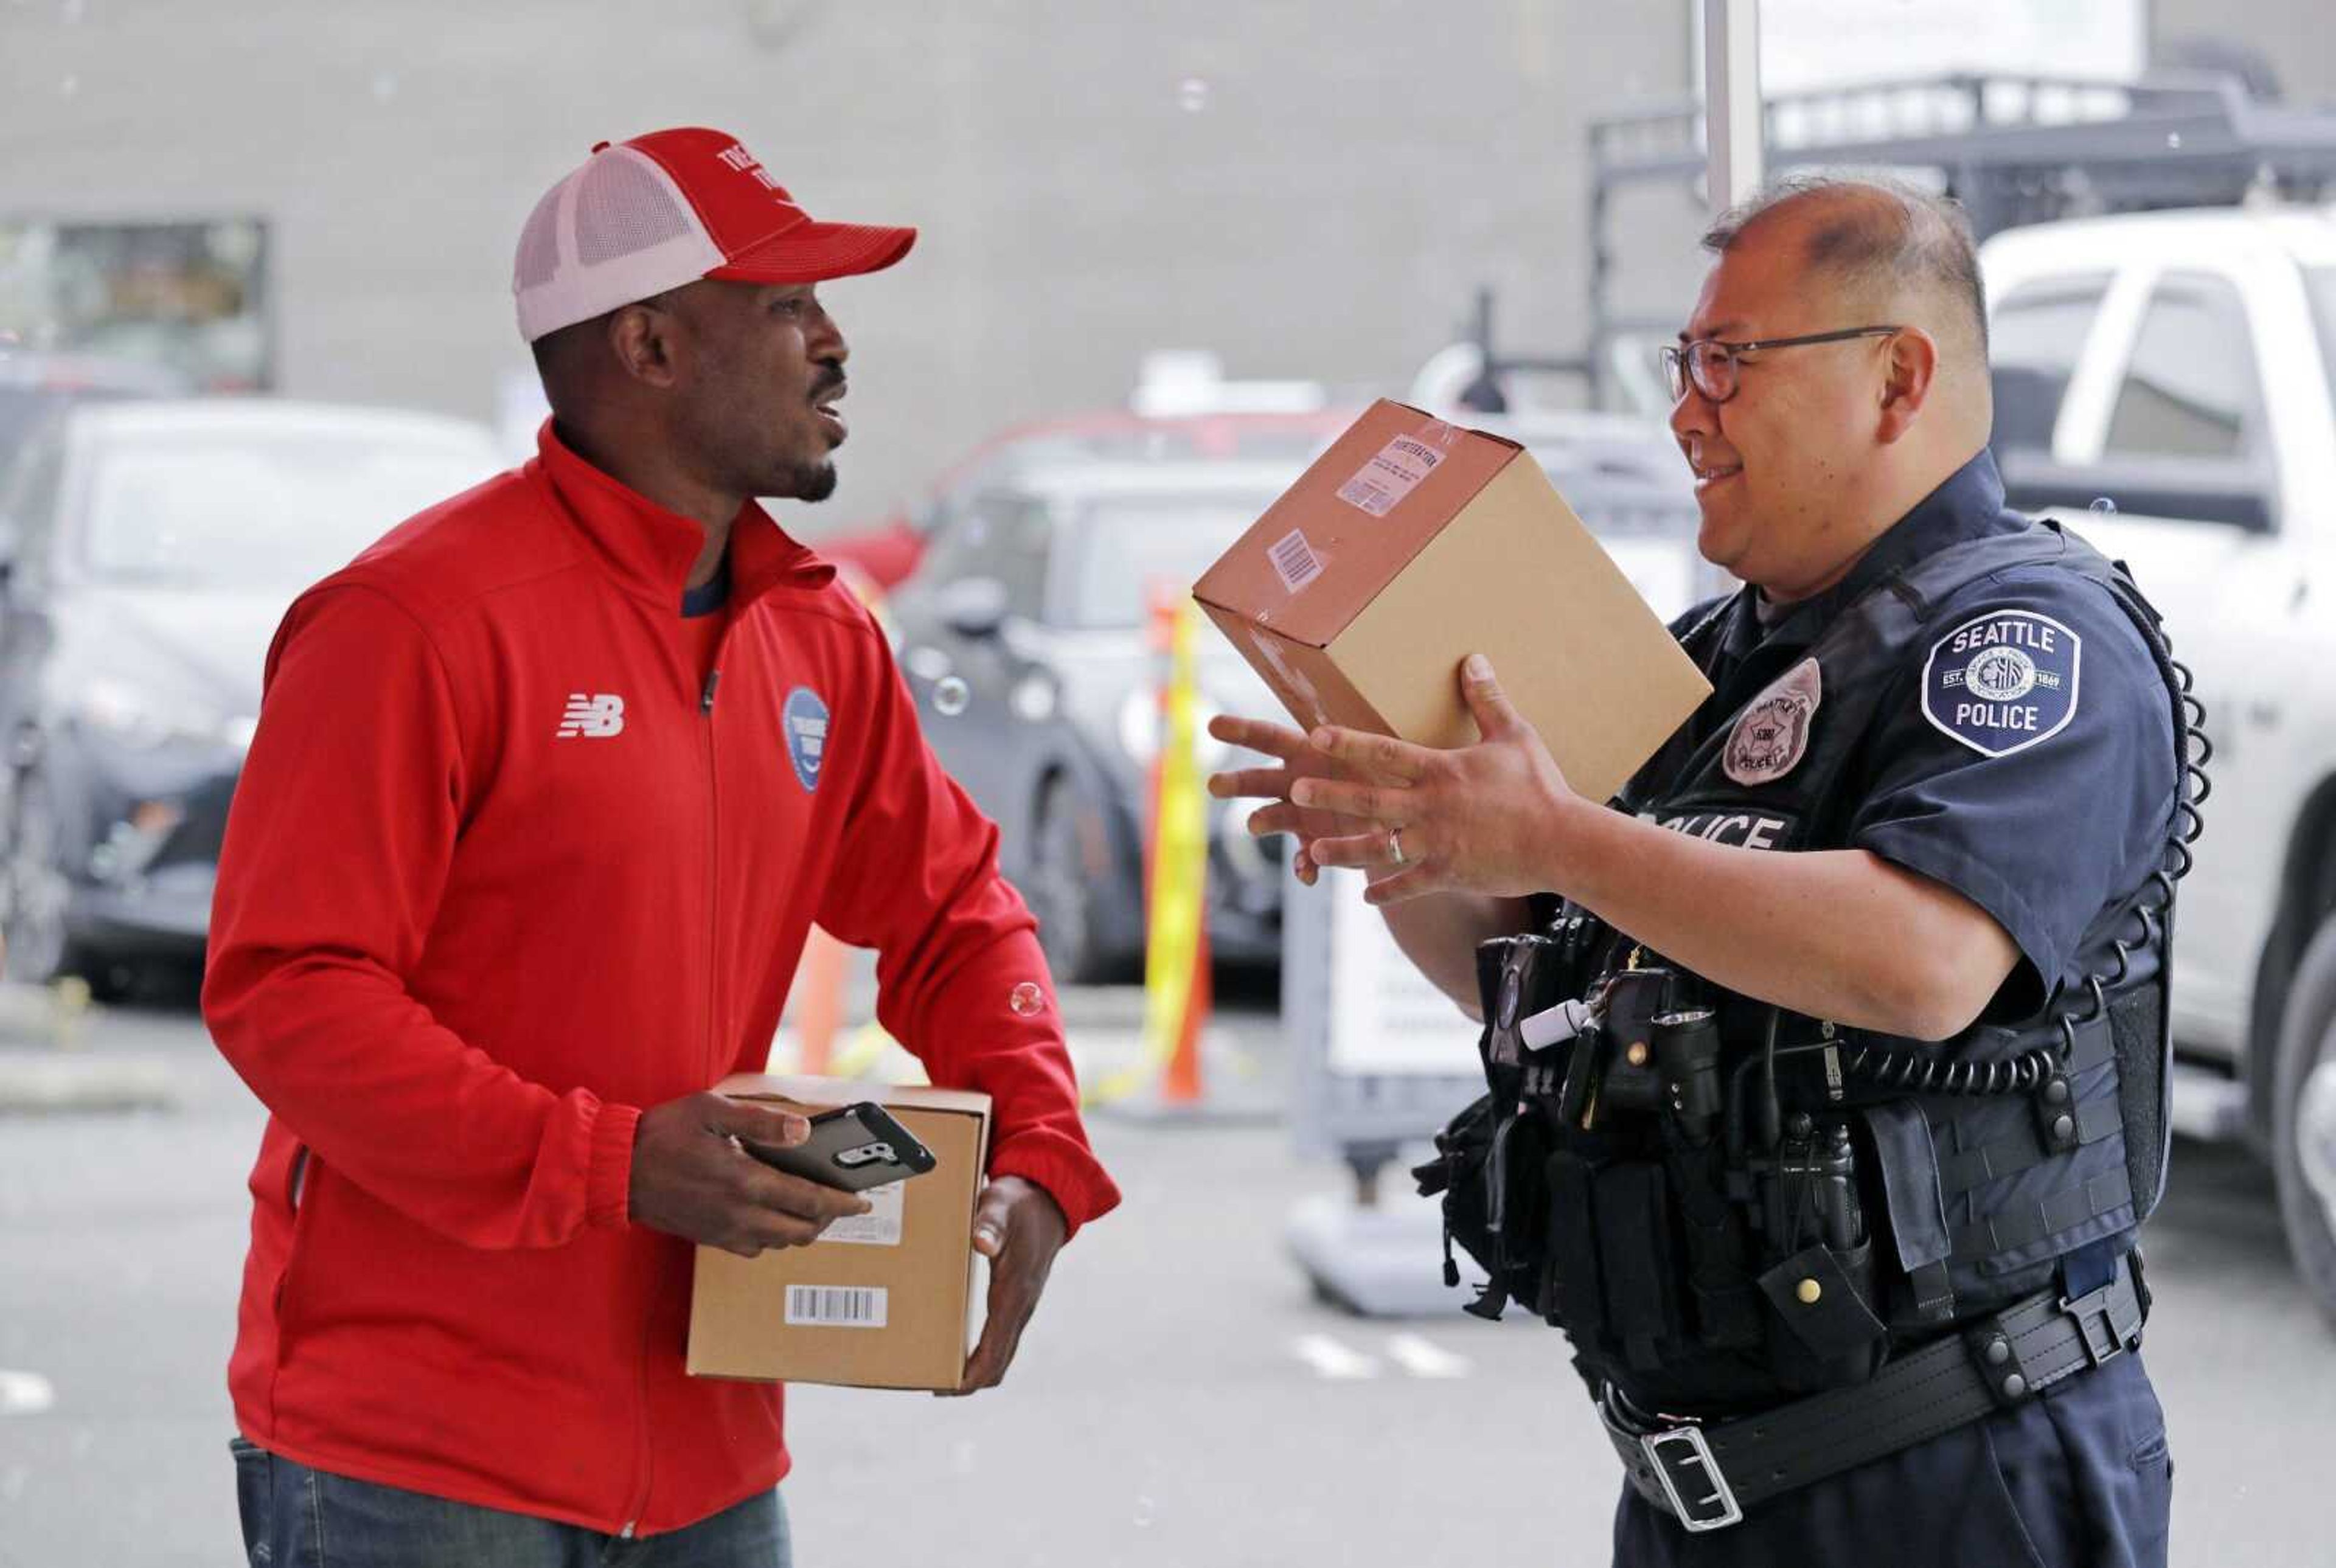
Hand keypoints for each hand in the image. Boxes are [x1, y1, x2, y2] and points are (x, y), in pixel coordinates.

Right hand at [628, 1092, 871, 1256]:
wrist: (615, 1171)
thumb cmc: (663, 1135)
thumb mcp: (712, 1111)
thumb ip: (762, 1122)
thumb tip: (804, 1132)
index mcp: (746, 1182)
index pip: (810, 1201)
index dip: (842, 1203)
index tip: (864, 1201)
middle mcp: (740, 1215)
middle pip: (801, 1230)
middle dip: (828, 1219)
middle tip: (841, 1203)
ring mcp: (724, 1232)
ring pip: (780, 1243)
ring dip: (802, 1229)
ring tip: (813, 1209)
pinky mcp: (710, 1239)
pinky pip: (755, 1247)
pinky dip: (774, 1236)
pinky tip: (773, 1216)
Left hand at [941, 1176, 1068, 1395]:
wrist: (1049, 1198)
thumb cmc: (1019, 1203)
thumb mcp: (1001, 1206)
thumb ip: (990, 1224)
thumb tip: (981, 1243)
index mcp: (1015, 1292)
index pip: (995, 1351)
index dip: (971, 1376)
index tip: (945, 1388)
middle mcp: (1021, 1306)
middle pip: (998, 1362)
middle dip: (967, 1381)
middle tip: (931, 1384)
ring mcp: (1021, 1306)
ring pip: (1000, 1353)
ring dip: (974, 1369)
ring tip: (938, 1371)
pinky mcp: (1016, 1300)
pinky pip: (1000, 1338)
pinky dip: (981, 1352)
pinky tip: (956, 1345)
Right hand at [1205, 713, 1408, 884]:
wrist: (1402, 808)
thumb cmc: (1387, 770)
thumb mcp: (1377, 753)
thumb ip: (1352, 748)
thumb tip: (1316, 737)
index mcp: (1306, 751)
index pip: (1267, 737)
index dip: (1240, 730)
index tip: (1213, 726)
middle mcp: (1295, 781)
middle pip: (1258, 780)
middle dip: (1236, 782)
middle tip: (1215, 785)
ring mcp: (1301, 815)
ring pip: (1271, 817)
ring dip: (1262, 821)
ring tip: (1255, 824)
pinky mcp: (1315, 843)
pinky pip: (1303, 857)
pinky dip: (1305, 865)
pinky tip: (1307, 873)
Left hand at [1291, 654, 1581, 904]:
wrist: (1562, 842)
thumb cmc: (1539, 786)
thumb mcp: (1514, 735)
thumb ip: (1487, 699)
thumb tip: (1473, 659)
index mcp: (1441, 770)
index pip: (1384, 752)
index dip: (1348, 742)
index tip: (1316, 734)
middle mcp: (1430, 807)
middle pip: (1369, 799)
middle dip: (1330, 795)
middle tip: (1295, 790)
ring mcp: (1436, 844)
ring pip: (1378, 848)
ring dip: (1344, 850)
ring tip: (1314, 850)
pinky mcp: (1448, 874)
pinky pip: (1409, 885)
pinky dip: (1387, 891)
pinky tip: (1366, 897)